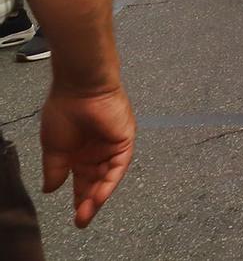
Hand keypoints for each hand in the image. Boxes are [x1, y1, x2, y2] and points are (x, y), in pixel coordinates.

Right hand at [40, 86, 134, 228]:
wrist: (80, 89)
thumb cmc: (64, 112)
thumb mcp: (54, 147)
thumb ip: (55, 169)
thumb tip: (50, 190)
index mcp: (80, 154)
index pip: (82, 181)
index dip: (79, 199)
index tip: (75, 217)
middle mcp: (97, 152)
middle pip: (96, 182)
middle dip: (89, 202)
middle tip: (82, 220)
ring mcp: (112, 147)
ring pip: (108, 177)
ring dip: (99, 195)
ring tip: (87, 212)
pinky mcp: (124, 141)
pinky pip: (119, 166)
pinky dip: (110, 181)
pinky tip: (99, 196)